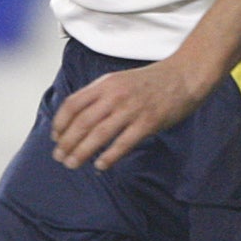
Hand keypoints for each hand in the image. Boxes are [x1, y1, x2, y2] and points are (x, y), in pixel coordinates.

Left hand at [51, 58, 213, 170]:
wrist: (185, 75)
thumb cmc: (152, 80)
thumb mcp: (120, 80)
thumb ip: (100, 95)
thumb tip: (80, 118)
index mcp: (105, 83)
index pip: (73, 104)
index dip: (60, 123)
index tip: (55, 137)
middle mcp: (115, 95)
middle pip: (82, 122)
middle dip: (67, 142)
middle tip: (59, 157)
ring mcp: (132, 109)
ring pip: (99, 134)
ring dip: (82, 152)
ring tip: (72, 164)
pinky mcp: (148, 122)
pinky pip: (124, 143)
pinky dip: (110, 156)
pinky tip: (100, 165)